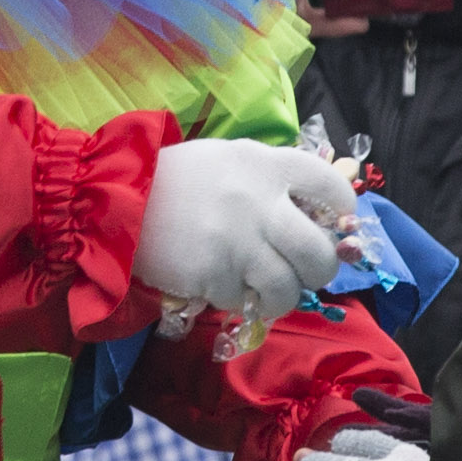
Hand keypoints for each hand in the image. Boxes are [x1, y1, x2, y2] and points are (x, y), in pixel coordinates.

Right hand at [134, 138, 353, 330]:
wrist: (118, 196)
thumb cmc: (179, 179)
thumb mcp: (231, 160)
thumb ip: (272, 180)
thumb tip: (316, 216)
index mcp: (267, 165)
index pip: (332, 188)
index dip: (344, 212)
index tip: (336, 225)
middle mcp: (259, 202)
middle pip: (319, 253)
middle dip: (320, 271)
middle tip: (306, 272)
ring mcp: (236, 241)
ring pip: (287, 289)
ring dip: (282, 297)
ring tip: (267, 292)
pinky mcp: (211, 273)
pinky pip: (241, 300)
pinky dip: (235, 298)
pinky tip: (220, 282)